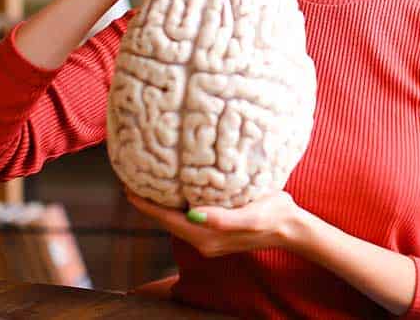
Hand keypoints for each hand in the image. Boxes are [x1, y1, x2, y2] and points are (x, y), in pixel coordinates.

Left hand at [125, 188, 302, 257]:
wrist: (290, 227)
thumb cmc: (274, 216)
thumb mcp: (251, 214)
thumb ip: (223, 218)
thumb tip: (193, 214)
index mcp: (207, 237)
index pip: (166, 220)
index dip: (146, 205)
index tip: (128, 187)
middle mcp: (203, 240)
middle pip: (166, 221)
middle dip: (149, 202)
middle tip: (133, 179)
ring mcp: (209, 238)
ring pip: (175, 220)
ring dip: (161, 204)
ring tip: (149, 182)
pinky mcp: (216, 232)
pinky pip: (187, 219)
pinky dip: (176, 205)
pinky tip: (175, 191)